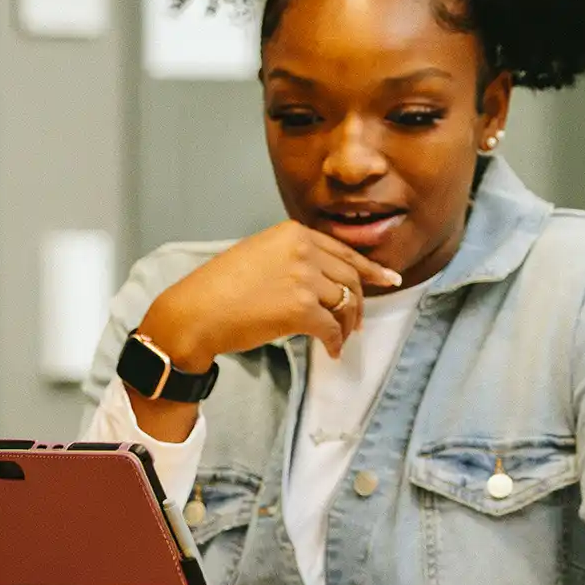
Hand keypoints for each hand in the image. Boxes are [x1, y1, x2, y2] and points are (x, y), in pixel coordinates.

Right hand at [138, 220, 404, 368]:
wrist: (195, 313)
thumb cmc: (220, 289)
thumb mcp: (259, 255)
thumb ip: (294, 257)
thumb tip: (325, 277)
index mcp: (293, 232)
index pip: (344, 251)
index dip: (370, 269)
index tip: (388, 279)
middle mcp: (302, 249)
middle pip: (350, 278)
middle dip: (358, 304)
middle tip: (358, 323)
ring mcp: (303, 278)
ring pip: (345, 303)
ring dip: (348, 325)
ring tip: (341, 338)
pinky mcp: (300, 308)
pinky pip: (332, 328)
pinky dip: (335, 342)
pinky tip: (331, 351)